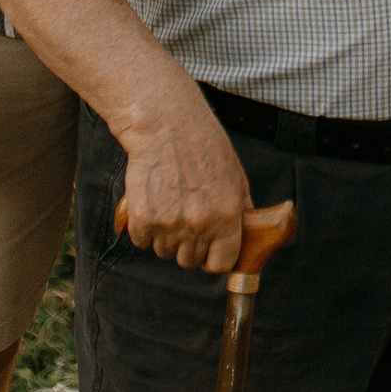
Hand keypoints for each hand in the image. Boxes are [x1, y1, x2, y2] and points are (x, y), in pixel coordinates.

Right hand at [119, 96, 251, 273]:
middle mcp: (199, 224)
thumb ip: (241, 210)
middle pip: (190, 261)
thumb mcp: (236, 177)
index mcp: (227, 216)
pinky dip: (144, 230)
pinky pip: (142, 241)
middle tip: (186, 221)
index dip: (214, 259)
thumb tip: (248, 234)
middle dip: (189, 247)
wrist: (167, 127)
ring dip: (165, 238)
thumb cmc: (204, 147)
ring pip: (164, 252)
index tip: (209, 252)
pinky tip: (152, 205)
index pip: (221, 264)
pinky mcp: (143, 218)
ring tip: (169, 206)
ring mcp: (169, 223)